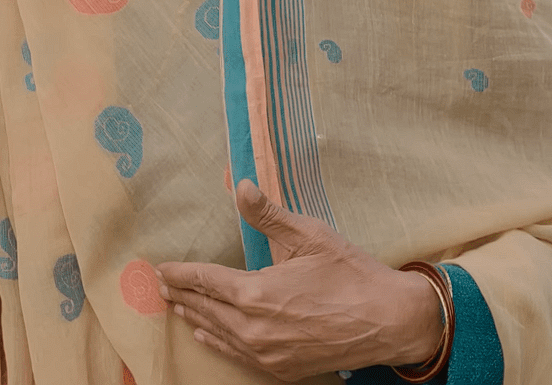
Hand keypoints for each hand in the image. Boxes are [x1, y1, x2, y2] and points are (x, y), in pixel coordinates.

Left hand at [156, 181, 442, 380]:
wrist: (390, 322)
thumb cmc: (351, 275)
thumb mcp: (308, 236)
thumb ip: (267, 214)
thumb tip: (238, 185)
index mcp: (255, 293)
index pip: (204, 280)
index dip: (179, 273)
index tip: (161, 267)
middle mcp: (253, 328)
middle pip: (205, 307)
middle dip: (181, 293)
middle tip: (161, 284)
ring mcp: (266, 354)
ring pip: (217, 332)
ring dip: (194, 316)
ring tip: (176, 305)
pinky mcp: (281, 369)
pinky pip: (236, 355)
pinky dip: (216, 341)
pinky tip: (205, 334)